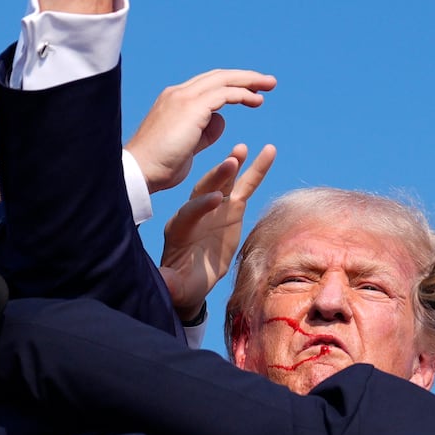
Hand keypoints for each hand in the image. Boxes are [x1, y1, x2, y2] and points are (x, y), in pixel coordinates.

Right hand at [125, 69, 276, 193]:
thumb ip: (203, 131)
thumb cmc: (159, 167)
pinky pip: (224, 94)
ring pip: (223, 80)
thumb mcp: (187, 145)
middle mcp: (177, 94)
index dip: (230, 85)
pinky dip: (242, 95)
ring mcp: (183, 98)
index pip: (207, 85)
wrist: (140, 172)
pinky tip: (256, 101)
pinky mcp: (192, 108)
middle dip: (244, 77)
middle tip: (267, 81)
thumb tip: (219, 121)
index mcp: (173, 101)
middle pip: (217, 77)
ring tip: (269, 85)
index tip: (251, 92)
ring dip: (248, 81)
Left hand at [160, 144, 275, 321]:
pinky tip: (268, 151)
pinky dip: (256, 169)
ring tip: (243, 148)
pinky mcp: (232, 208)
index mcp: (179, 229)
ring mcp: (215, 207)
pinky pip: (246, 185)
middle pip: (205, 189)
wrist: (192, 279)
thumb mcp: (176, 285)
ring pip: (225, 182)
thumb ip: (171, 283)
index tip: (215, 201)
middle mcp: (195, 212)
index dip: (201, 206)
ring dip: (233, 164)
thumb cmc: (183, 283)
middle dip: (217, 177)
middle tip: (230, 162)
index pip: (190, 213)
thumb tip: (166, 285)